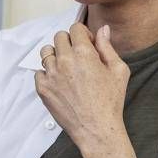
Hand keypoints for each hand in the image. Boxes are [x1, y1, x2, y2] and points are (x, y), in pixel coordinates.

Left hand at [34, 23, 129, 153]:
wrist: (97, 128)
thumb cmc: (110, 101)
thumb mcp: (118, 70)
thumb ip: (108, 47)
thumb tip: (103, 30)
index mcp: (84, 53)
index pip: (75, 28)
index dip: (84, 34)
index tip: (89, 45)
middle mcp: (64, 60)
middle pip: (59, 37)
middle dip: (70, 42)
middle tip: (79, 56)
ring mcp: (51, 75)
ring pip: (46, 52)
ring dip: (57, 55)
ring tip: (68, 68)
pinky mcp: (43, 88)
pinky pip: (39, 72)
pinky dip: (48, 73)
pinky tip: (61, 82)